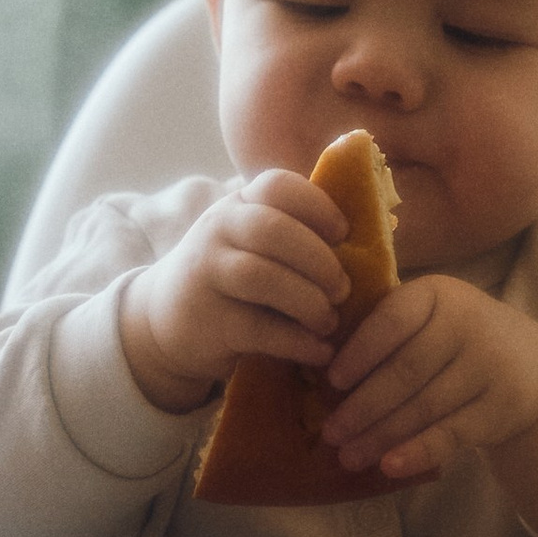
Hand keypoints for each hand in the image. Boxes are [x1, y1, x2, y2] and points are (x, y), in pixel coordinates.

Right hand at [119, 174, 349, 414]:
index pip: (277, 185)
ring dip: (309, 301)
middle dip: (319, 260)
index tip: (344, 233)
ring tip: (329, 321)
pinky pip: (258, 328)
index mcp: (238, 205)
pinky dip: (297, 342)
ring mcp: (206, 273)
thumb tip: (374, 237)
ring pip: (263, 277)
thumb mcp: (252, 244)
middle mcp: (217, 230)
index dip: (318, 206)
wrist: (163, 321)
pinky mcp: (206, 320)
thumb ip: (295, 234)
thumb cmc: (230, 280)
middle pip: (274, 230)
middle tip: (343, 289)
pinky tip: (319, 351)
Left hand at [319, 275, 537, 484]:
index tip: (330, 381)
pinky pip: (452, 433)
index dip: (359, 352)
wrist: (531, 362)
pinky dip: (418, 451)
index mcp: (439, 294)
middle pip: (405, 371)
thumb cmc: (456, 339)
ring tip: (349, 456)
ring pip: (424, 406)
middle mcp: (468, 323)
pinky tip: (389, 466)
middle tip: (331, 433)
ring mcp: (490, 365)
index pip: (392, 320)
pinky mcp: (503, 405)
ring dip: (382, 435)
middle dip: (362, 407)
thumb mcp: (430, 315)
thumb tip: (316, 362)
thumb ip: (385, 329)